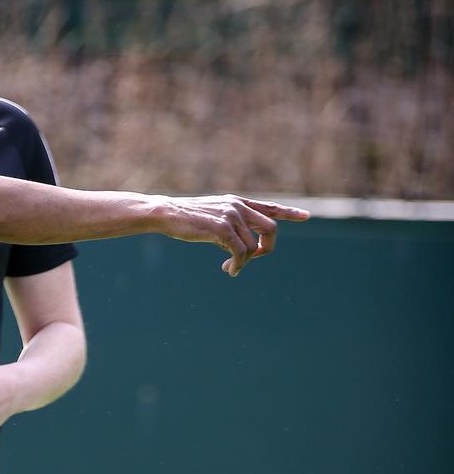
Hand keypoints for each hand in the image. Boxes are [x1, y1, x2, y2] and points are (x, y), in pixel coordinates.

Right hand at [159, 195, 309, 275]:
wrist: (167, 213)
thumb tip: (241, 251)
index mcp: (237, 202)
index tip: (306, 216)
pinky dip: (238, 265)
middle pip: (270, 229)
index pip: (269, 207)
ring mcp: (232, 217)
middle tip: (254, 259)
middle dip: (266, 249)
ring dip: (244, 263)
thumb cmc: (185, 219)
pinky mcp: (223, 229)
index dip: (289, 212)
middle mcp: (239, 207)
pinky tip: (229, 270)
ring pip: (253, 247)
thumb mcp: (212, 218)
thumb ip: (231, 227)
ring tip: (231, 268)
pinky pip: (241, 253)